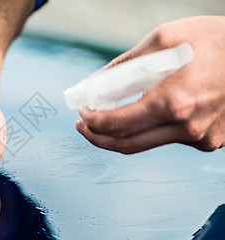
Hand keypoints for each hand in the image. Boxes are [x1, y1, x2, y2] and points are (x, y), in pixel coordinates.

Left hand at [76, 16, 224, 153]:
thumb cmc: (217, 41)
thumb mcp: (164, 40)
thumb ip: (125, 66)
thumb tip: (95, 83)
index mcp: (174, 102)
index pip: (117, 125)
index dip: (92, 122)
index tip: (82, 114)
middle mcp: (188, 128)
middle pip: (127, 145)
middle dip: (98, 137)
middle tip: (85, 126)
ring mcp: (201, 138)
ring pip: (146, 144)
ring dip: (122, 134)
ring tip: (109, 117)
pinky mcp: (209, 141)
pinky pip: (169, 139)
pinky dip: (152, 128)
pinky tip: (152, 111)